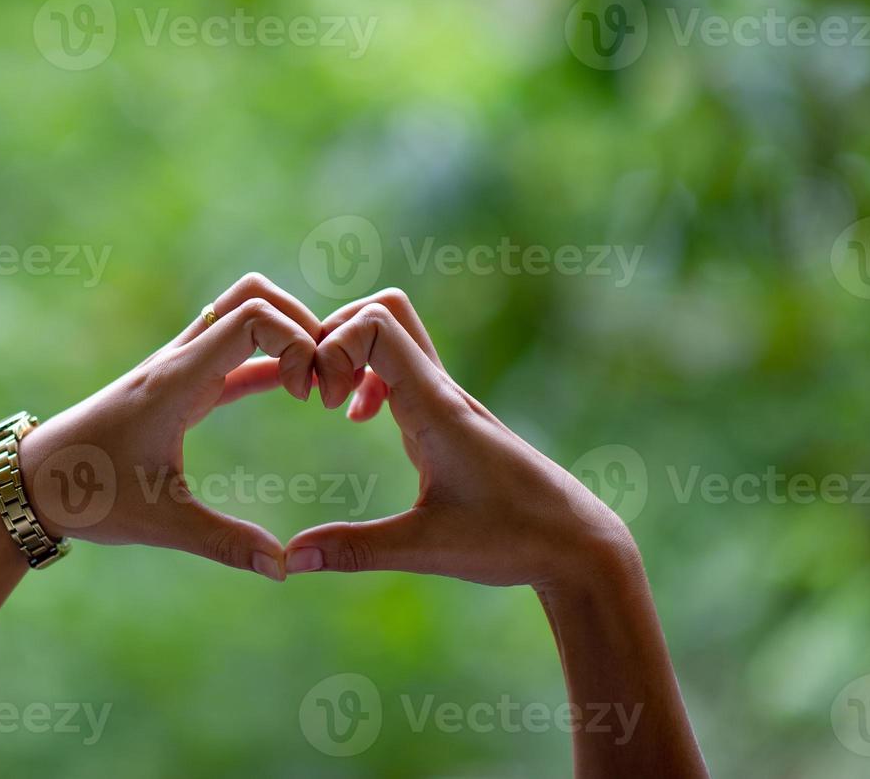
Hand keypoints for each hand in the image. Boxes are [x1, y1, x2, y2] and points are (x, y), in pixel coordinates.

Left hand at [17, 273, 321, 580]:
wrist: (32, 482)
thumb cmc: (86, 495)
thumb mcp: (160, 523)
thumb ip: (224, 542)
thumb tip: (283, 569)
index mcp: (176, 380)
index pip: (251, 315)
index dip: (297, 341)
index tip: (308, 394)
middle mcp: (178, 361)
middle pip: (252, 295)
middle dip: (302, 325)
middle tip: (321, 382)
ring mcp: (177, 369)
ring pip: (242, 315)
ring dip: (287, 337)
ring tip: (313, 389)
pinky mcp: (178, 386)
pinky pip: (233, 354)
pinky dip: (270, 360)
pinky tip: (295, 389)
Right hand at [285, 288, 636, 588]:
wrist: (579, 543)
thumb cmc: (514, 541)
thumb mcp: (427, 548)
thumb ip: (354, 549)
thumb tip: (290, 560)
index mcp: (437, 406)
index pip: (376, 324)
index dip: (334, 347)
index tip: (324, 402)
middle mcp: (442, 390)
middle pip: (383, 308)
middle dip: (334, 335)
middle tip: (318, 392)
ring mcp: (447, 397)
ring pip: (392, 331)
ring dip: (350, 352)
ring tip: (332, 403)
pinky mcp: (448, 413)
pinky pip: (399, 363)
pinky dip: (367, 373)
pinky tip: (359, 417)